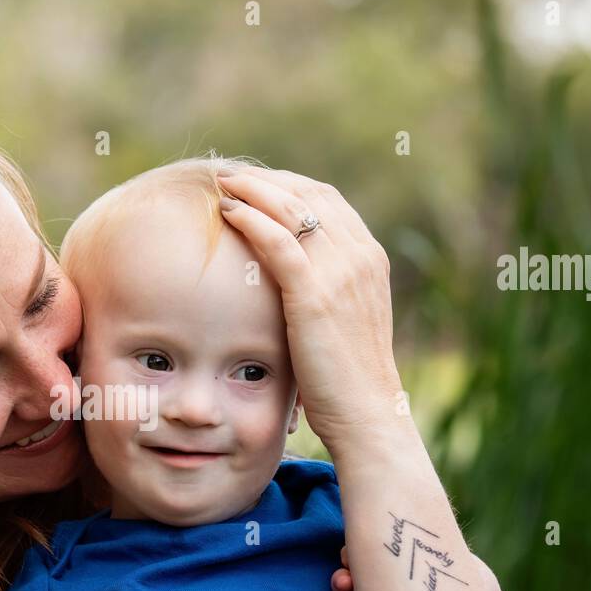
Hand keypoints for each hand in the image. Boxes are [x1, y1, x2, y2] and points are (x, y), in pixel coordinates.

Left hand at [217, 168, 402, 450]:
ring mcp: (341, 274)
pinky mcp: (316, 296)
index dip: (286, 185)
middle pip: (309, 195)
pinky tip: (228, 214)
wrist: (368, 414)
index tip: (253, 183)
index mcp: (369, 258)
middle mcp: (360, 257)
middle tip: (229, 176)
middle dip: (266, 180)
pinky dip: (252, 220)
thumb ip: (323, 292)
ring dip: (253, 190)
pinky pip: (280, 243)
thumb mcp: (340, 322)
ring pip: (293, 210)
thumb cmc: (345, 379)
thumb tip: (286, 283)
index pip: (326, 200)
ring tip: (221, 185)